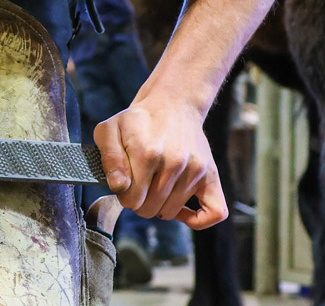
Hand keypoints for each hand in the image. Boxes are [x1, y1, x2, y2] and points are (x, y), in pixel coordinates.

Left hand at [93, 98, 227, 229]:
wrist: (172, 105)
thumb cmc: (138, 121)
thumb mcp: (110, 130)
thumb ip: (109, 158)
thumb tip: (118, 186)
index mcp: (147, 152)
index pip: (131, 200)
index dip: (123, 195)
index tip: (124, 184)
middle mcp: (175, 162)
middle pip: (150, 209)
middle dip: (139, 201)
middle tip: (138, 184)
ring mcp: (195, 170)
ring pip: (171, 212)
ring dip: (159, 205)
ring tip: (154, 186)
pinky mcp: (211, 175)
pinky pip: (215, 213)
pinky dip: (196, 219)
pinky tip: (181, 210)